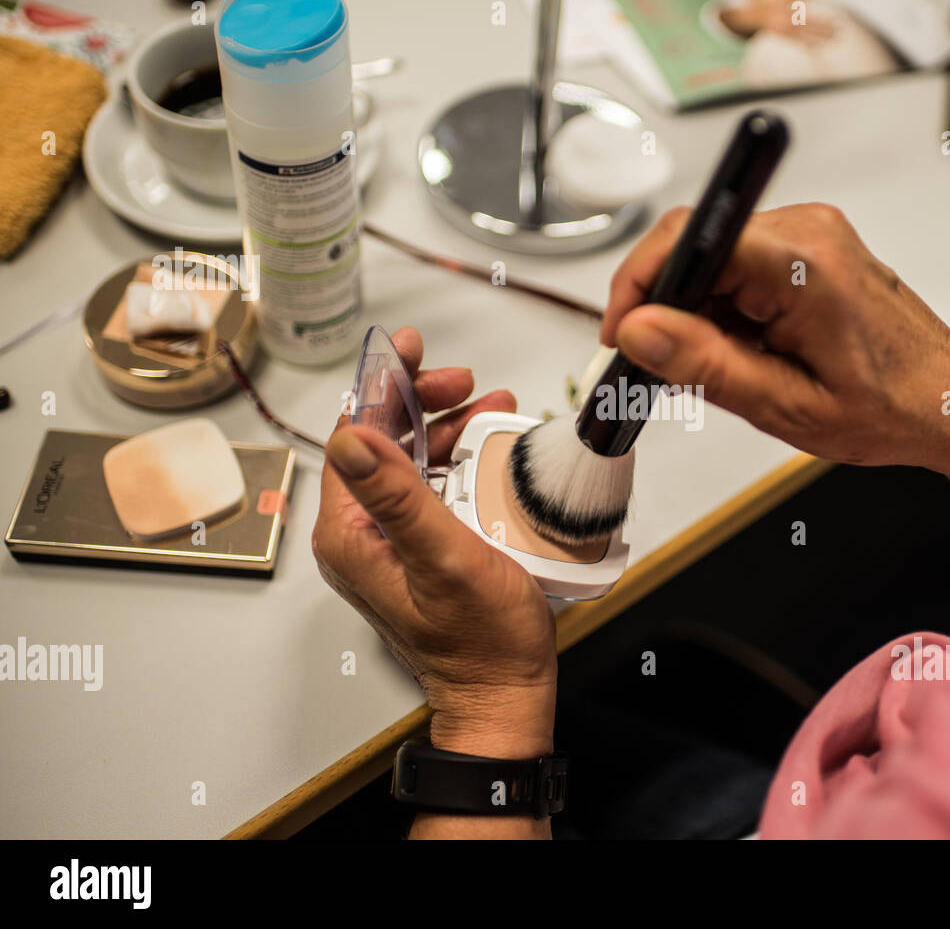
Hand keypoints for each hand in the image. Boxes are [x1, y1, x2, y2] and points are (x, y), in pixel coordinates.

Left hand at [312, 327, 555, 758]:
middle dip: (421, 401)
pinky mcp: (423, 550)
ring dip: (447, 426)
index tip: (408, 349)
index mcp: (351, 535)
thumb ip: (397, 497)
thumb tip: (351, 437)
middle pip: (381, 442)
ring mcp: (392, 543)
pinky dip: (461, 458)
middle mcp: (363, 536)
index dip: (379, 385)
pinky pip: (434, 487)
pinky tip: (492, 446)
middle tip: (463, 381)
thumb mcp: (442, 558)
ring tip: (490, 405)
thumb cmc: (480, 641)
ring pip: (410, 460)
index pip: (352, 437)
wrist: (505, 693)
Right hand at [601, 203, 949, 468]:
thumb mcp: (786, 404)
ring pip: (712, 256)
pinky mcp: (808, 245)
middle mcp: (807, 232)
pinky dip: (722, 305)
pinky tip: (739, 348)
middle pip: (695, 244)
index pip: (689, 239)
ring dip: (696, 310)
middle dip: (664, 304)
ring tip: (719, 367)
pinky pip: (739, 262)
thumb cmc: (890, 406)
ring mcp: (809, 234)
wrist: (946, 399)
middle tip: (660, 364)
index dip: (641, 284)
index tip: (623, 332)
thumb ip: (706, 365)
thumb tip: (643, 330)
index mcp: (802, 264)